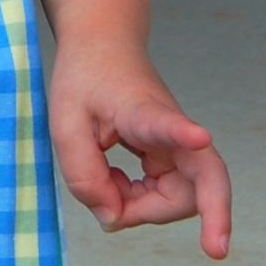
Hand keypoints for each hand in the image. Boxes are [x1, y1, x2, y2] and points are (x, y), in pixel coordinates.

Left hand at [47, 38, 230, 258]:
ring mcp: (179, 145)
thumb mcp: (65, 124)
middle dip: (154, 213)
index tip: (200, 136)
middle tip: (112, 213)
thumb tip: (113, 219)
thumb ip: (83, 175)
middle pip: (197, 188)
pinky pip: (166, 193)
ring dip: (141, 207)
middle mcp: (173, 130)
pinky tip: (113, 180)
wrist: (103, 47)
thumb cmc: (85, 78)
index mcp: (142, 111)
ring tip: (105, 181)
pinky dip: (137, 200)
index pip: (167, 123)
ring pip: (181, 199)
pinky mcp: (174, 155)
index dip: (184, 134)